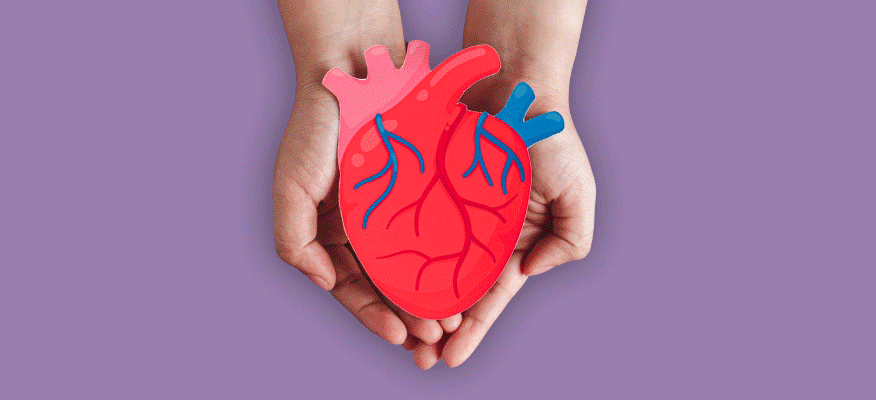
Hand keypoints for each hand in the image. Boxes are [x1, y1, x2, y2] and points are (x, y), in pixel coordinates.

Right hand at [273, 0, 458, 346]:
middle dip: (409, 313)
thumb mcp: (291, 187)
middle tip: (435, 335)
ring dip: (430, 293)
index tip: (400, 335)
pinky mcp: (420, 193)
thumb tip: (323, 284)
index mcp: (329, 236)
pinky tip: (463, 276)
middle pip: (386, 284)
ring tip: (452, 318)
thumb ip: (295, 241)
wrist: (354, 73)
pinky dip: (446, 257)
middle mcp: (362, 230)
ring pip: (414, 264)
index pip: (351, 289)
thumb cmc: (315, 129)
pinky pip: (434, 232)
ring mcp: (391, 213)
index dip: (374, 316)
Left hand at [409, 0, 594, 368]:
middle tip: (416, 359)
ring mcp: (449, 214)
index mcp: (512, 244)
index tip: (450, 360)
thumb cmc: (551, 138)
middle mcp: (477, 236)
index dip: (472, 330)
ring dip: (411, 301)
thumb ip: (570, 241)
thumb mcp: (578, 194)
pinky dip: (394, 254)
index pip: (489, 298)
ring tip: (394, 334)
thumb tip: (529, 272)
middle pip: (452, 292)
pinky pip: (405, 227)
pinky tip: (378, 279)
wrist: (515, 85)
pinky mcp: (425, 190)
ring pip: (425, 267)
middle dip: (436, 329)